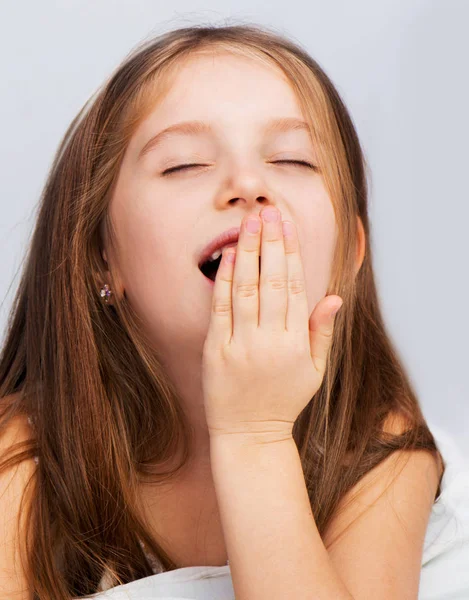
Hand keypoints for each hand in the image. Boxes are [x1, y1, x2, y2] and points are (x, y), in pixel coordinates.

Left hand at [201, 206, 342, 439]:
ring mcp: (238, 344)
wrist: (249, 435)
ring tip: (247, 224)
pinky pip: (218, 309)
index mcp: (294, 343)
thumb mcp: (314, 370)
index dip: (290, 252)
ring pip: (243, 289)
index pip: (293, 286)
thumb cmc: (284, 401)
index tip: (287, 225)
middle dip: (269, 242)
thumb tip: (332, 296)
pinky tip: (226, 257)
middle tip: (267, 211)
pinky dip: (222, 281)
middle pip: (269, 281)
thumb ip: (321, 331)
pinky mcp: (214, 351)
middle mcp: (267, 340)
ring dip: (245, 253)